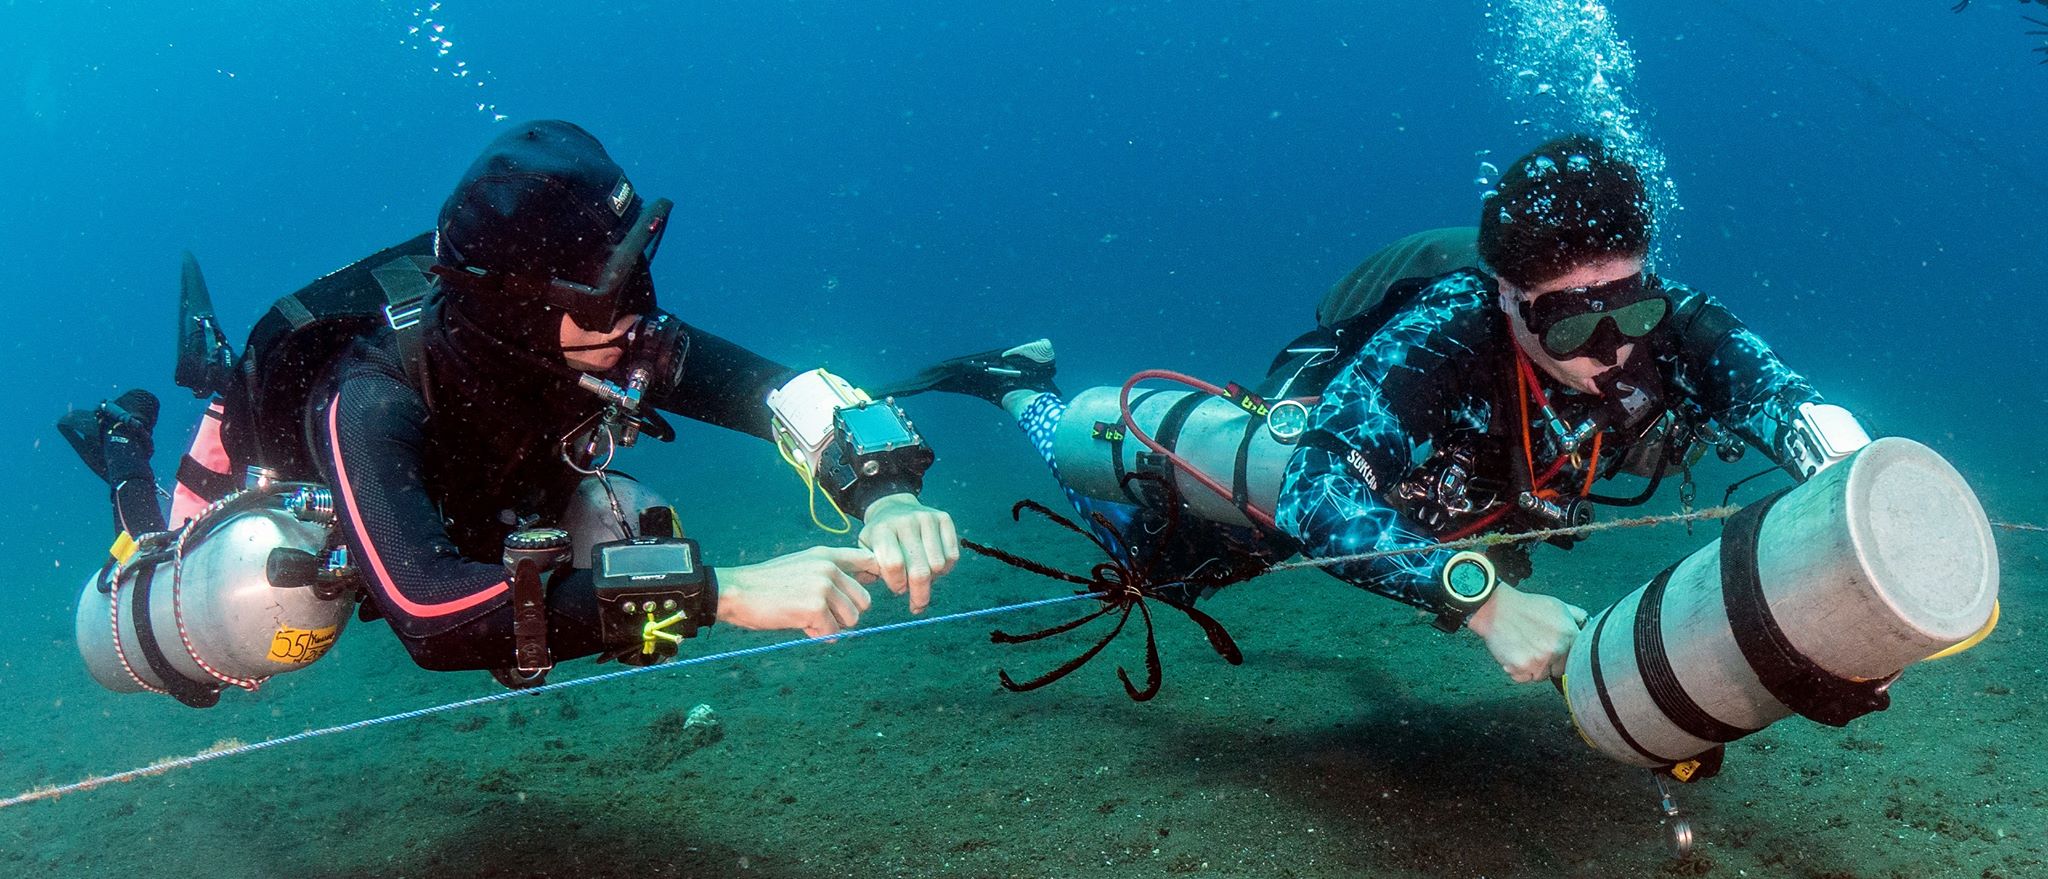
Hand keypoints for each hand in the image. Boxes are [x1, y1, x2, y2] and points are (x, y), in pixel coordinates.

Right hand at [714, 547, 879, 637]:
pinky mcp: (816, 608)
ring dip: (831, 625)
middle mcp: (829, 568)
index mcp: (827, 555)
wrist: (737, 591)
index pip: (869, 561)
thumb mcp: (803, 565)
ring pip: (851, 619)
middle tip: (822, 615)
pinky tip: (799, 624)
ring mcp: (823, 587)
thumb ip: (831, 572)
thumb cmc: (768, 584)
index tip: (862, 590)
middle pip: (864, 601)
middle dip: (845, 614)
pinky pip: (832, 632)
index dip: (873, 578)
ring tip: (808, 618)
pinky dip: (817, 634)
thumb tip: (865, 586)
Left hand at [857, 492, 959, 613]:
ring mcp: (927, 518)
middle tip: (917, 604)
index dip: (897, 584)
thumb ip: (867, 570)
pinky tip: (933, 568)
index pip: (894, 565)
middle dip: (919, 594)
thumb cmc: (880, 537)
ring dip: (932, 580)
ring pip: (938, 565)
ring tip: (921, 578)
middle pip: (919, 570)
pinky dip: (945, 569)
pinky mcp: (944, 518)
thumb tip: (877, 583)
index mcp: (882, 530)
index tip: (897, 590)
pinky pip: (952, 556)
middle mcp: (905, 521)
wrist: (894, 507)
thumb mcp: (866, 550)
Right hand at [1465, 582, 1587, 682]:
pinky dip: (1517, 671)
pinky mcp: (1521, 667)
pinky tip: (1514, 654)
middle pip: (1559, 671)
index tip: (1558, 654)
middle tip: (1536, 647)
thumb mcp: (1558, 605)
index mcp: (1570, 635)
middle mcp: (1557, 649)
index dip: (1565, 657)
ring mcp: (1539, 660)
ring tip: (1523, 648)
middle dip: (1549, 663)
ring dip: (1533, 668)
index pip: (1577, 660)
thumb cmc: (1526, 606)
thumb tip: (1589, 625)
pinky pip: (1523, 678)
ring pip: (1540, 676)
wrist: (1496, 608)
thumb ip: (1577, 616)